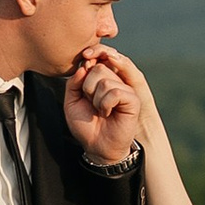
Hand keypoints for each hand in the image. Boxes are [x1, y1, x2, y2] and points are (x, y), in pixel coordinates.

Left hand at [67, 41, 146, 164]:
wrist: (97, 146)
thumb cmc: (85, 125)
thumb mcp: (71, 102)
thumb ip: (74, 82)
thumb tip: (85, 66)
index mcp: (101, 78)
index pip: (97, 59)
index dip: (89, 58)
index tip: (84, 61)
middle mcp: (114, 81)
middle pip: (99, 68)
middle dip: (88, 88)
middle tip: (91, 102)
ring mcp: (124, 89)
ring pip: (106, 81)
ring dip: (96, 100)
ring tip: (100, 111)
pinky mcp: (132, 99)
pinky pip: (115, 92)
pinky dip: (105, 105)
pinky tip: (108, 113)